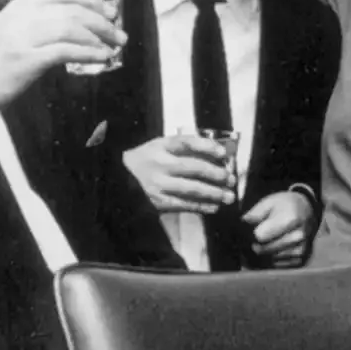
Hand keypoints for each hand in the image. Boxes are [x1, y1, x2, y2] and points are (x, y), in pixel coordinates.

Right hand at [0, 0, 125, 118]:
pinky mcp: (27, 59)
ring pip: (73, 26)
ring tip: (114, 46)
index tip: (107, 10)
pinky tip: (101, 58)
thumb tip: (73, 28)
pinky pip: (67, 50)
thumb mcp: (11, 32)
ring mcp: (24, 36)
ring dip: (100, 36)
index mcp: (19, 5)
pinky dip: (89, 52)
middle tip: (119, 31)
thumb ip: (36, 24)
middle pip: (72, 8)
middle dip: (101, 19)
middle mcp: (22, 16)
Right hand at [121, 134, 237, 212]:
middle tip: (231, 179)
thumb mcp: (161, 146)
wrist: (119, 179)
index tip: (223, 152)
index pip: (186, 142)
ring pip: (191, 189)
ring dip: (214, 193)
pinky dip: (201, 206)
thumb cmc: (147, 159)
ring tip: (229, 196)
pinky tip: (214, 207)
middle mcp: (160, 164)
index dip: (206, 146)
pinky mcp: (158, 201)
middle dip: (216, 174)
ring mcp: (159, 184)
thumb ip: (186, 148)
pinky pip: (184, 205)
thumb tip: (219, 155)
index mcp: (161, 146)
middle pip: (193, 168)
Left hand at [244, 190, 315, 267]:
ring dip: (261, 255)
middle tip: (251, 239)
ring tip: (261, 243)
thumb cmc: (285, 205)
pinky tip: (270, 250)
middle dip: (253, 246)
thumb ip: (253, 215)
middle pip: (263, 251)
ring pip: (268, 261)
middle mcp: (298, 236)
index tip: (247, 232)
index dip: (249, 235)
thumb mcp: (268, 202)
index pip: (260, 236)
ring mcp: (301, 250)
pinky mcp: (301, 261)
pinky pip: (277, 266)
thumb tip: (239, 227)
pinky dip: (270, 260)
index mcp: (291, 219)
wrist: (307, 212)